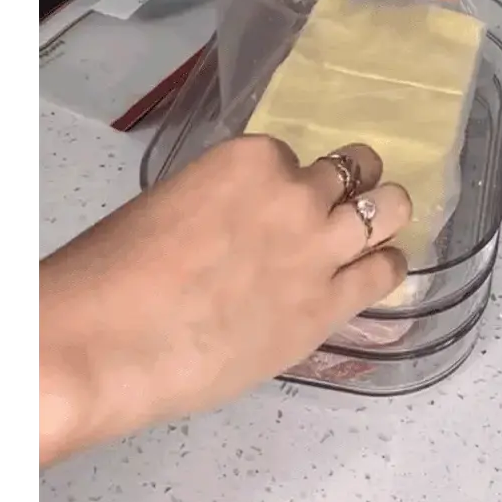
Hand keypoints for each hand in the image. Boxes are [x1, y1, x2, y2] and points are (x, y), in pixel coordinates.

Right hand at [37, 137, 410, 464]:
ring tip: (377, 232)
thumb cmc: (115, 275)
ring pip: (389, 210)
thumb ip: (224, 206)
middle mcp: (296, 193)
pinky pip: (386, 272)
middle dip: (353, 186)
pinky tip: (381, 269)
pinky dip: (388, 266)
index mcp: (250, 159)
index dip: (289, 183)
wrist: (112, 343)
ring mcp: (320, 248)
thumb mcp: (173, 207)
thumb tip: (242, 229)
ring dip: (385, 217)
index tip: (278, 204)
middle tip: (345, 207)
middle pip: (355, 171)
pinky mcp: (329, 304)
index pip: (292, 157)